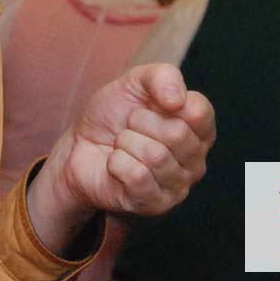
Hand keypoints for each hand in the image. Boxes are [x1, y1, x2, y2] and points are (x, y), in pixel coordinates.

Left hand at [26, 63, 214, 252]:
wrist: (80, 144)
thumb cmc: (114, 114)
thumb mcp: (135, 82)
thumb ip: (162, 76)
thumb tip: (178, 100)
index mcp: (198, 128)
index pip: (199, 111)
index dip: (165, 101)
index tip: (149, 103)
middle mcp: (196, 159)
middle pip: (176, 133)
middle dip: (139, 122)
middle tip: (129, 126)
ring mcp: (178, 185)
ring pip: (155, 156)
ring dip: (125, 143)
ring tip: (123, 145)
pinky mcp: (156, 204)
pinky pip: (137, 176)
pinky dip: (117, 163)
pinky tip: (117, 164)